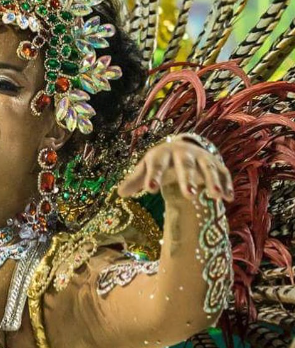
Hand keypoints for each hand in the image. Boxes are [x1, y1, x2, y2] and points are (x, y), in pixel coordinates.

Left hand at [117, 137, 233, 202]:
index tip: (150, 190)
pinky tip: (228, 198)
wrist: (182, 148)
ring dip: (212, 181)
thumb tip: (120, 193)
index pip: (156, 165)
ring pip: (207, 168)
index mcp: (162, 154)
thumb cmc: (160, 163)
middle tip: (189, 195)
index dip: (154, 176)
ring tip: (216, 196)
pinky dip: (226, 185)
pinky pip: (223, 174)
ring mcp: (201, 158)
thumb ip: (136, 180)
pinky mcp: (216, 165)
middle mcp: (182, 153)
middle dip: (187, 179)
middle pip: (185, 165)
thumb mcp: (147, 168)